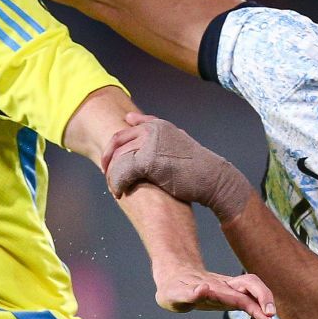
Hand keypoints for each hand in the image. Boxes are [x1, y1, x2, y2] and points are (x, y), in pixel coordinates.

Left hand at [105, 113, 256, 221]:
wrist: (212, 178)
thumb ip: (159, 136)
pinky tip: (119, 193)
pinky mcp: (148, 160)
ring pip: (117, 157)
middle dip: (108, 159)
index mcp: (157, 125)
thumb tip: (139, 128)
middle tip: (106, 175)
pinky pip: (122, 172)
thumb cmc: (197, 166)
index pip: (125, 130)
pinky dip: (117, 184)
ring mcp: (149, 143)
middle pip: (117, 141)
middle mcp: (151, 130)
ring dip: (112, 174)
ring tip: (114, 188)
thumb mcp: (178, 142)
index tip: (109, 160)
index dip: (114, 146)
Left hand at [155, 269, 276, 318]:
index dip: (256, 304)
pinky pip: (249, 296)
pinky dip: (257, 307)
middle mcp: (225, 286)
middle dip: (265, 299)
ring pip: (253, 289)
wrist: (173, 276)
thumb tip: (205, 289)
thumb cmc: (171, 289)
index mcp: (215, 288)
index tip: (267, 317)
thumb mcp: (173, 295)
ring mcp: (229, 288)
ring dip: (264, 302)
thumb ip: (188, 294)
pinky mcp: (230, 293)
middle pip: (253, 285)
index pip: (240, 295)